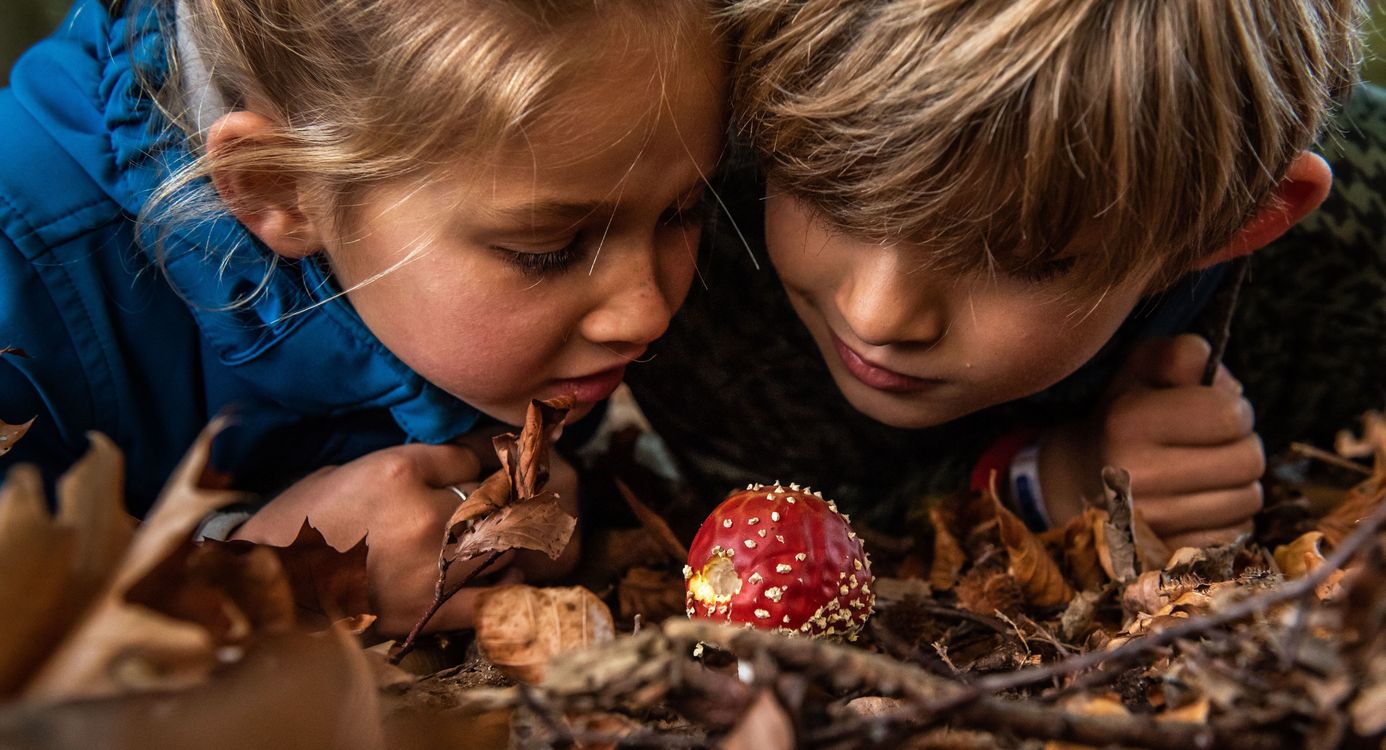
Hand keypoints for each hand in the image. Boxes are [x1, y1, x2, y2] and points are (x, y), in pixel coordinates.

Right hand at [232, 442, 505, 635]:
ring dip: (502, 541)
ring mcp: (432, 566)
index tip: (472, 473)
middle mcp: (423, 516)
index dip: (474, 466)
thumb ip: (411, 465)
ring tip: (490, 540)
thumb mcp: (352, 471)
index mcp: (397, 473)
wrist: (272, 586)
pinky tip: (501, 577)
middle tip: (494, 505)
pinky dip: (504, 587)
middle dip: (497, 502)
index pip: (470, 459)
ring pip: (502, 543)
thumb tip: (463, 461)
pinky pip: (493, 595)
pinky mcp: (433, 608)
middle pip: (494, 499)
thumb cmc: (305, 522)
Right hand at [1038, 334, 1264, 548]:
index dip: (1233, 406)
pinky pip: (1237, 533)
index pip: (1230, 414)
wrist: (1078, 478)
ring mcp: (1150, 521)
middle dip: (1241, 444)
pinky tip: (1199, 503)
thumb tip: (1220, 377)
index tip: (1212, 409)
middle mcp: (1135, 474)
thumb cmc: (1124, 416)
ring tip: (1204, 472)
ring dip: (1236, 482)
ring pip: (1248, 499)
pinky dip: (1228, 516)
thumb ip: (1180, 354)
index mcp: (1128, 422)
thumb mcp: (1140, 371)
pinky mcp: (1167, 552)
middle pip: (1248, 460)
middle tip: (1214, 441)